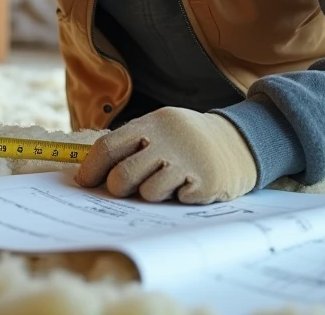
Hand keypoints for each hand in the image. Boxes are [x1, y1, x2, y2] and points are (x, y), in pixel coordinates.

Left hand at [76, 107, 257, 203]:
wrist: (240, 142)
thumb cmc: (188, 140)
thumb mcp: (161, 129)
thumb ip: (132, 144)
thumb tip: (92, 170)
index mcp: (151, 124)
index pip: (108, 146)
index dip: (92, 168)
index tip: (84, 183)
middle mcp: (167, 140)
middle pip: (123, 175)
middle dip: (117, 188)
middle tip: (124, 190)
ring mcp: (187, 161)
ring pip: (148, 192)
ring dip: (151, 194)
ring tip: (165, 184)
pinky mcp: (205, 182)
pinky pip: (176, 201)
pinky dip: (177, 198)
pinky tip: (188, 185)